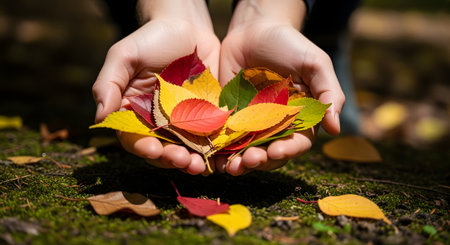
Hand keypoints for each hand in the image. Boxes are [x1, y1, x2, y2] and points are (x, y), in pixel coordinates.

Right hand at [92, 0, 220, 174]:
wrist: (188, 27)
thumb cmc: (151, 38)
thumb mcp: (124, 56)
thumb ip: (108, 84)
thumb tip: (99, 117)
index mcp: (134, 112)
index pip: (134, 138)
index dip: (142, 148)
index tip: (153, 150)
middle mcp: (158, 121)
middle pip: (162, 149)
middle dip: (171, 159)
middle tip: (183, 161)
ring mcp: (183, 121)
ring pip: (186, 148)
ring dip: (192, 160)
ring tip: (200, 165)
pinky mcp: (206, 116)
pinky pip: (209, 137)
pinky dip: (213, 149)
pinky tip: (219, 155)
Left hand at [216, 0, 344, 174]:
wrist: (254, 29)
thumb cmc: (289, 44)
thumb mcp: (315, 64)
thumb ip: (329, 93)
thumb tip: (335, 129)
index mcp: (300, 117)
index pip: (297, 142)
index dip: (287, 150)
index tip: (276, 151)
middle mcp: (275, 125)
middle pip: (270, 152)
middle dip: (260, 160)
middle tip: (248, 160)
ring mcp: (251, 122)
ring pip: (246, 150)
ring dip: (239, 162)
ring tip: (230, 167)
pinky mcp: (229, 116)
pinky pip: (225, 138)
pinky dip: (219, 151)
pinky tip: (213, 159)